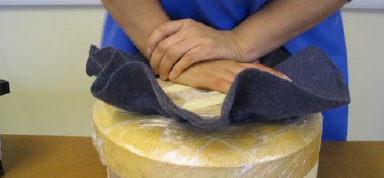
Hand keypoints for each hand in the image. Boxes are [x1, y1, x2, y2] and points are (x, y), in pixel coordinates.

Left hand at [147, 19, 245, 79]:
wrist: (234, 45)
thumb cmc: (211, 43)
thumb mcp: (194, 34)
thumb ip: (178, 38)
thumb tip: (157, 51)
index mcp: (185, 23)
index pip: (161, 30)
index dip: (151, 43)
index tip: (149, 55)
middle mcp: (190, 29)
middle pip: (164, 45)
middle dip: (156, 60)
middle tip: (155, 70)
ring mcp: (198, 39)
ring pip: (172, 54)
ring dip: (164, 67)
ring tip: (163, 75)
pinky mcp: (206, 50)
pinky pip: (185, 60)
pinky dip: (177, 70)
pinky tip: (174, 76)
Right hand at [170, 60, 290, 93]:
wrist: (179, 65)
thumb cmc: (197, 69)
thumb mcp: (215, 70)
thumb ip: (230, 73)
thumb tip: (247, 74)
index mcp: (231, 65)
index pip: (255, 69)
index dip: (270, 74)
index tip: (286, 79)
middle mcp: (229, 67)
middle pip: (255, 73)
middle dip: (271, 78)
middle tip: (287, 84)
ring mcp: (221, 72)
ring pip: (244, 79)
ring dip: (258, 84)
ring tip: (273, 91)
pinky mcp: (211, 79)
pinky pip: (226, 86)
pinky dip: (236, 90)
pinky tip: (246, 96)